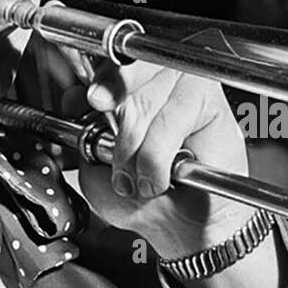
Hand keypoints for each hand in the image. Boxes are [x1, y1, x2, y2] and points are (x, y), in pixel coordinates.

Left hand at [57, 49, 249, 257]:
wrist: (186, 227)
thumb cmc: (148, 200)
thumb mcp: (97, 166)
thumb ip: (83, 130)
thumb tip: (74, 97)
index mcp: (130, 89)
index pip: (114, 60)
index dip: (104, 78)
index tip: (94, 100)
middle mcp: (158, 81)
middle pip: (129, 72)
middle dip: (120, 124)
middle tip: (122, 159)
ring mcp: (186, 88)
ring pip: (149, 97)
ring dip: (140, 147)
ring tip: (145, 176)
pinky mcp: (212, 102)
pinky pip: (177, 113)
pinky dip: (161, 151)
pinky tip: (166, 173)